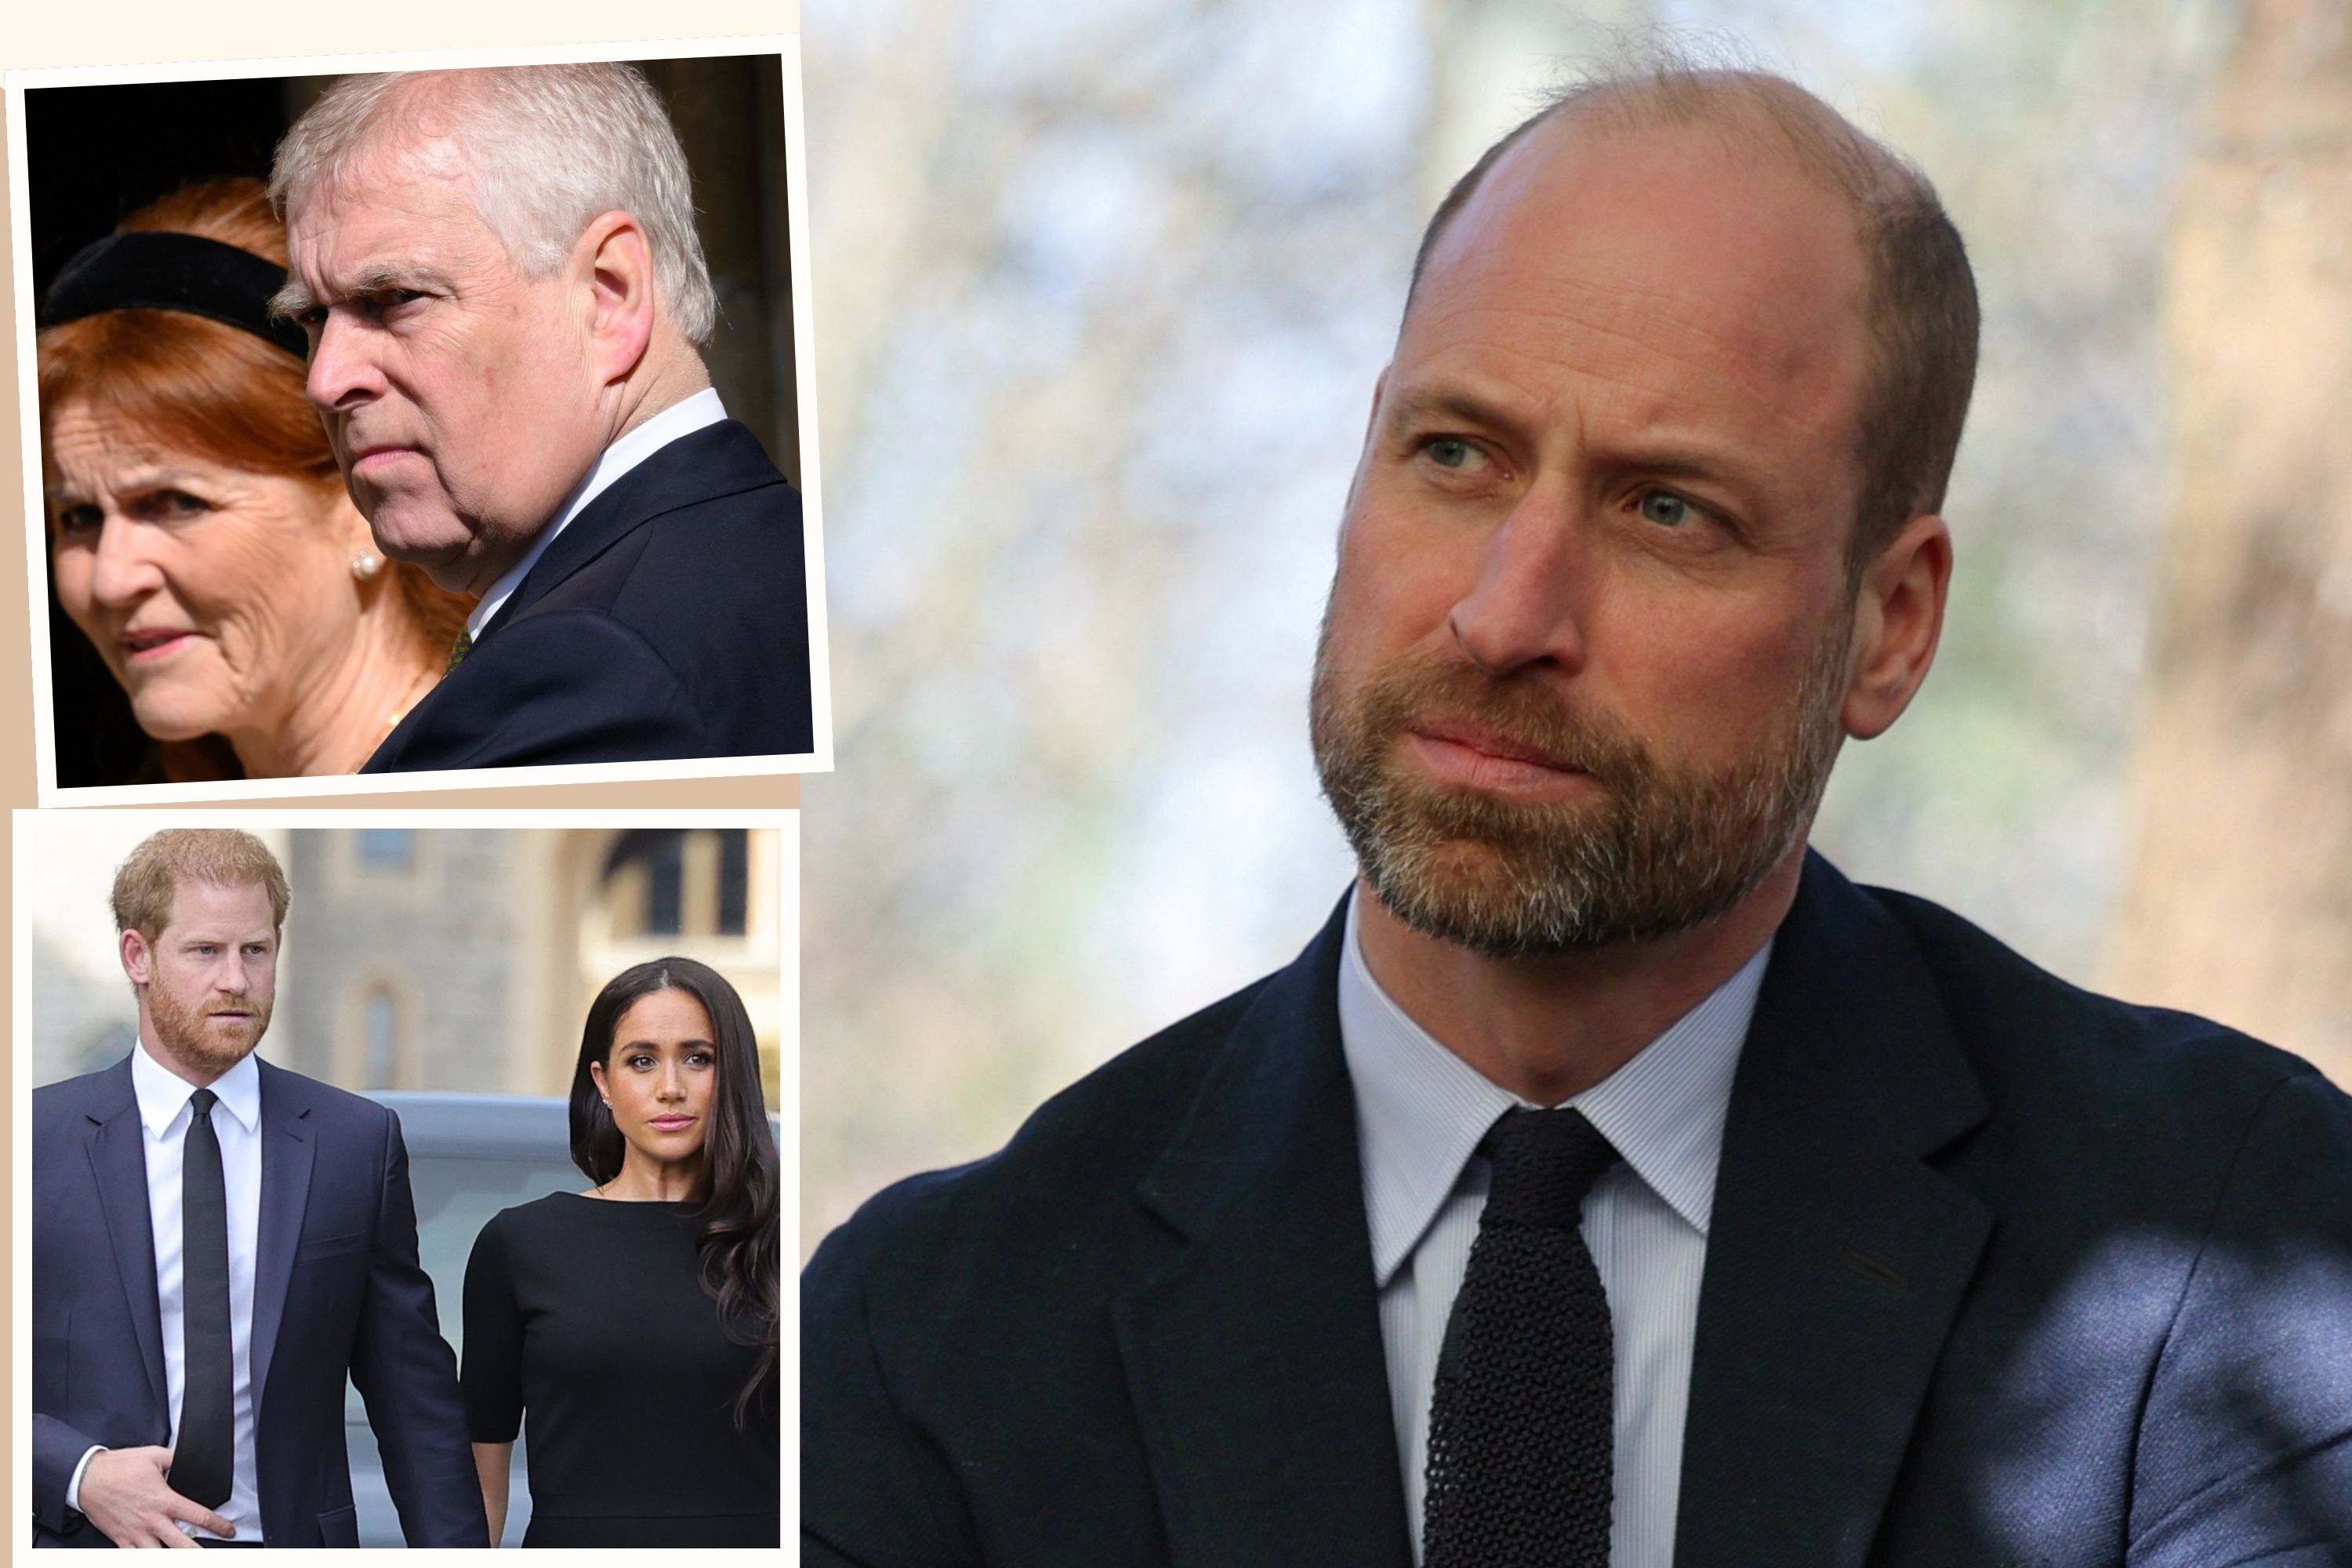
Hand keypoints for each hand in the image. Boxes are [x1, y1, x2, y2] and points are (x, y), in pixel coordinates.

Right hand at [77, 1447, 234, 1548]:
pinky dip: (147, 1559)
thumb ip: (177, 1459)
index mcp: (164, 1500)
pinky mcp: (121, 1539)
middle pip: (183, 1544)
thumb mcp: (154, 1456)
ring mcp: (136, 1533)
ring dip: (175, 1558)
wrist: (87, 1479)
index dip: (218, 1526)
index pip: (199, 1517)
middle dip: (200, 1553)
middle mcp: (152, 1520)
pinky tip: (155, 1557)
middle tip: (213, 1555)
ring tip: (187, 1559)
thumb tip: (192, 1459)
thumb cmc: (119, 1467)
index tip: (228, 1531)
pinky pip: (135, 1557)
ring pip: (159, 1555)